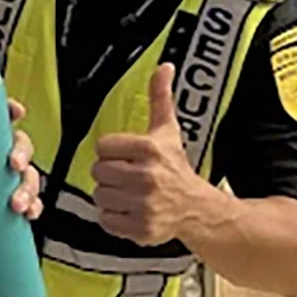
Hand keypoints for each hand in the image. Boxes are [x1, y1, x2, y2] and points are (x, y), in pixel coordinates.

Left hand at [0, 99, 42, 282]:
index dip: (6, 113)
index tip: (15, 111)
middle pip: (17, 148)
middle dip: (23, 152)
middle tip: (14, 165)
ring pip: (28, 177)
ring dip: (30, 186)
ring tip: (16, 205)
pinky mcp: (6, 218)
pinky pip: (31, 207)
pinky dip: (35, 207)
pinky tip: (30, 213)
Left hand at [91, 64, 203, 246]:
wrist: (199, 209)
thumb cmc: (177, 168)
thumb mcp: (168, 131)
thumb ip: (160, 97)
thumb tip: (164, 66)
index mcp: (149, 150)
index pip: (102, 146)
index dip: (112, 151)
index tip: (125, 156)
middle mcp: (147, 177)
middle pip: (98, 171)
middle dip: (109, 173)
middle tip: (126, 176)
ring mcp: (144, 205)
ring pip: (99, 195)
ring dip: (110, 195)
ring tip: (128, 193)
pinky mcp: (141, 229)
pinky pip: (106, 220)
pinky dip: (113, 218)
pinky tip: (129, 210)